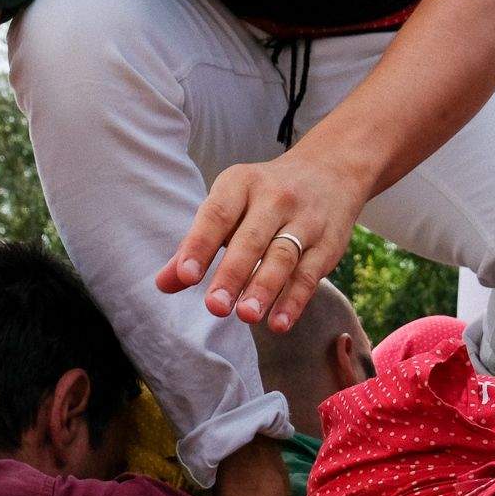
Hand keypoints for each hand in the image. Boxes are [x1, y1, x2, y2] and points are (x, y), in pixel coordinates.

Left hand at [156, 151, 365, 333]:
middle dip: (233, 274)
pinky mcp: (328, 245)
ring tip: (246, 316)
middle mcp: (275, 198)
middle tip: (215, 307)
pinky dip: (294, 301)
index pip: (217, 215)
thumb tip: (164, 284)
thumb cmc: (266, 197)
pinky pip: (309, 275)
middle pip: (251, 240)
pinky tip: (278, 323)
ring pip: (283, 257)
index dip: (200, 245)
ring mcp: (305, 221)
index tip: (185, 276)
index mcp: (241, 184)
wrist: (330, 172)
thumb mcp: (230, 206)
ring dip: (264, 288)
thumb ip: (196, 245)